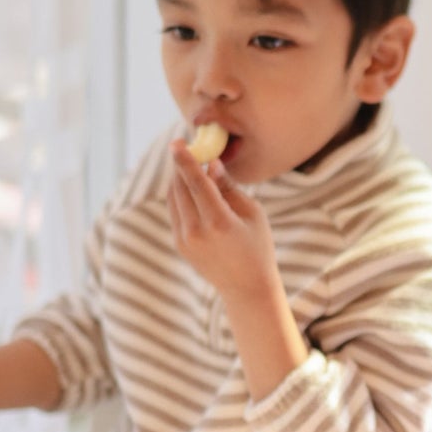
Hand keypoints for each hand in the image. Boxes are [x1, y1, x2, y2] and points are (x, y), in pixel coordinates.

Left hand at [167, 140, 279, 307]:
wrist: (247, 289)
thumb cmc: (257, 248)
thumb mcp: (253, 214)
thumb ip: (228, 187)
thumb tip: (211, 164)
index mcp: (218, 222)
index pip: (195, 183)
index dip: (185, 159)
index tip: (177, 142)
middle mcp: (196, 231)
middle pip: (180, 187)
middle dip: (183, 166)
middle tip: (189, 150)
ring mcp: (184, 240)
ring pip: (173, 198)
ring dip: (180, 180)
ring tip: (192, 169)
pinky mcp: (180, 244)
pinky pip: (175, 211)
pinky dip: (180, 196)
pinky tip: (191, 189)